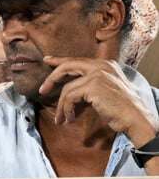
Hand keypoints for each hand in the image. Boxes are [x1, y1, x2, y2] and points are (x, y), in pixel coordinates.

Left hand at [39, 56, 158, 143]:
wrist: (135, 118)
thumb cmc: (119, 109)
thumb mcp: (103, 92)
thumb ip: (87, 86)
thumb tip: (66, 91)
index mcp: (105, 65)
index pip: (77, 60)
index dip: (59, 60)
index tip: (47, 60)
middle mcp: (102, 66)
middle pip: (68, 66)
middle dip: (52, 78)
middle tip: (42, 90)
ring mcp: (98, 74)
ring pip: (67, 88)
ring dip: (61, 106)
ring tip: (61, 118)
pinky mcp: (94, 86)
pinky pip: (70, 97)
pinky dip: (67, 109)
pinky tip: (70, 119)